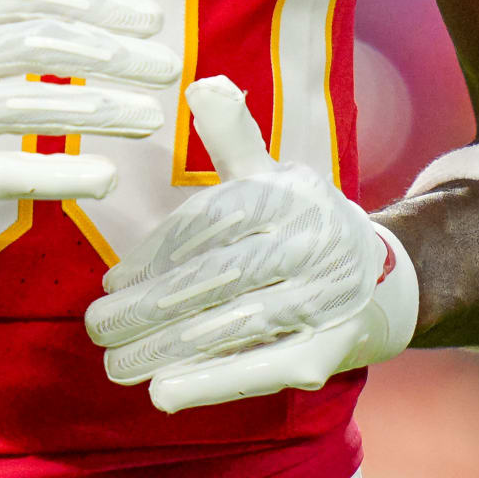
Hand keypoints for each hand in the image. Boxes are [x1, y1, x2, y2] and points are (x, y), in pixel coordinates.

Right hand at [0, 0, 170, 214]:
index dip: (100, 2)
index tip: (151, 18)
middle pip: (43, 42)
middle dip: (113, 53)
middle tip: (168, 66)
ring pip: (28, 101)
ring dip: (97, 109)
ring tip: (151, 117)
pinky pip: (2, 169)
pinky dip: (56, 174)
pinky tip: (105, 178)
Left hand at [81, 77, 415, 410]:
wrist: (380, 283)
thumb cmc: (301, 226)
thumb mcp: (272, 176)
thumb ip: (233, 136)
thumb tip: (203, 85)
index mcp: (290, 196)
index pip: (208, 225)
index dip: (152, 256)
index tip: (110, 283)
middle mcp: (312, 242)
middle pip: (213, 278)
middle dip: (147, 307)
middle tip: (98, 326)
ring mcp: (323, 300)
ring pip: (229, 326)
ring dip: (165, 348)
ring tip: (116, 362)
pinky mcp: (325, 351)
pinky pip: (260, 369)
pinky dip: (209, 382)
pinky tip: (163, 392)